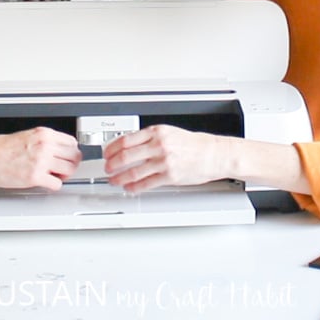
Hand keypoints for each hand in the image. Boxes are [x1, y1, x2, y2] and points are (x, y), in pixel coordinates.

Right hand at [0, 127, 81, 190]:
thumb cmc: (2, 148)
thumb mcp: (29, 135)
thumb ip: (46, 141)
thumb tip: (60, 150)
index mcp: (45, 134)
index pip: (72, 142)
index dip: (72, 152)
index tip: (69, 157)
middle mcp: (45, 145)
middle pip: (74, 156)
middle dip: (72, 164)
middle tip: (65, 169)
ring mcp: (41, 161)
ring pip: (69, 170)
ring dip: (64, 175)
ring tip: (55, 175)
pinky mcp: (35, 176)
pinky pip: (57, 184)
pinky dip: (54, 185)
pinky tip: (47, 183)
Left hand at [102, 124, 223, 191]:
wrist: (212, 154)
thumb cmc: (192, 144)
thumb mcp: (168, 132)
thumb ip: (149, 138)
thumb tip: (129, 146)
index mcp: (157, 132)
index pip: (126, 140)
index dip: (112, 148)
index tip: (106, 153)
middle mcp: (159, 145)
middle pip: (126, 156)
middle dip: (112, 164)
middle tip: (107, 168)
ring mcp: (164, 161)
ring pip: (133, 172)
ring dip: (120, 178)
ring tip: (114, 180)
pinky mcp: (170, 176)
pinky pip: (146, 183)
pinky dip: (134, 187)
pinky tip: (129, 188)